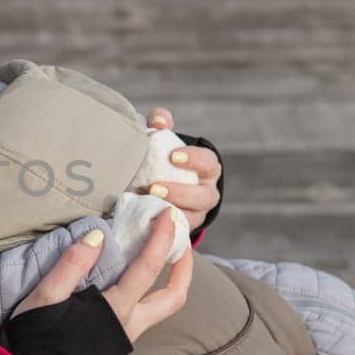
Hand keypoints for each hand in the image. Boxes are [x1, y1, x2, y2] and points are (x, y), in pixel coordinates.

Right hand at [13, 212, 192, 342]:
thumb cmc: (35, 338)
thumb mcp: (45, 297)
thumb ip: (72, 265)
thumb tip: (97, 236)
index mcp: (114, 311)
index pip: (148, 269)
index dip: (161, 238)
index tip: (167, 214)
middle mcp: (130, 326)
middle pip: (174, 297)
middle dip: (185, 267)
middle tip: (179, 239)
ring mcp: (127, 336)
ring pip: (165, 308)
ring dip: (173, 280)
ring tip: (164, 254)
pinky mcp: (119, 340)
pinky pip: (149, 312)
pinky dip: (154, 289)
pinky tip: (139, 275)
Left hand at [143, 107, 220, 230]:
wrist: (160, 184)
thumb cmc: (164, 156)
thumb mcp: (163, 138)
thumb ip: (161, 123)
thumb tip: (159, 123)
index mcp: (207, 168)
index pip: (208, 163)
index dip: (194, 159)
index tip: (173, 156)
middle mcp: (207, 192)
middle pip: (204, 196)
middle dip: (181, 193)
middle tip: (154, 187)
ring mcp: (197, 213)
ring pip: (193, 217)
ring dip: (171, 211)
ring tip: (148, 204)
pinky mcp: (183, 228)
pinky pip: (178, 231)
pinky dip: (163, 225)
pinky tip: (146, 218)